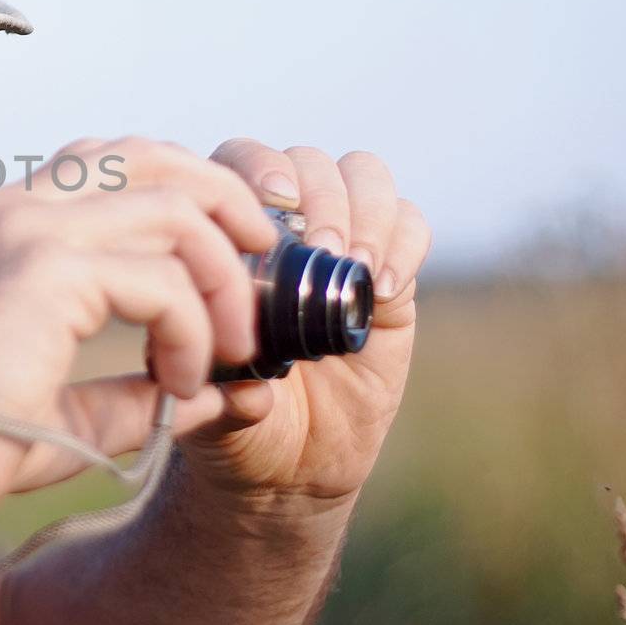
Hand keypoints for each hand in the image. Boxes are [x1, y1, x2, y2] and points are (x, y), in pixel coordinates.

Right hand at [0, 137, 275, 518]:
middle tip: (264, 255)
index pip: (104, 167)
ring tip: (234, 344)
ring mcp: (21, 226)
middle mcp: (5, 207)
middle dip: (221, 196)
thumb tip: (230, 393)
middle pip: (143, 153)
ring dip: (221, 274)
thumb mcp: (74, 404)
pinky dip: (193, 329)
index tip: (231, 252)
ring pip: (171, 205)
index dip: (180, 195)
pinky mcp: (45, 265)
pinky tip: (183, 382)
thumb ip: (144, 386)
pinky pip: (162, 278)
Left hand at [185, 140, 432, 505]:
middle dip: (319, 194)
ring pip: (361, 174)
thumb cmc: (237, 426)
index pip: (237, 161)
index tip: (273, 209)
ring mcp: (339, 242)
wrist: (294, 463)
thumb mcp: (215, 412)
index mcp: (221, 235)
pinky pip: (410, 222)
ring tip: (356, 266)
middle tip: (324, 249)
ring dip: (364, 210)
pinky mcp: (389, 270)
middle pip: (306, 160)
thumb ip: (227, 397)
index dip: (258, 169)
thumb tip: (250, 391)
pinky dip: (403, 241)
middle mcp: (281, 224)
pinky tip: (381, 288)